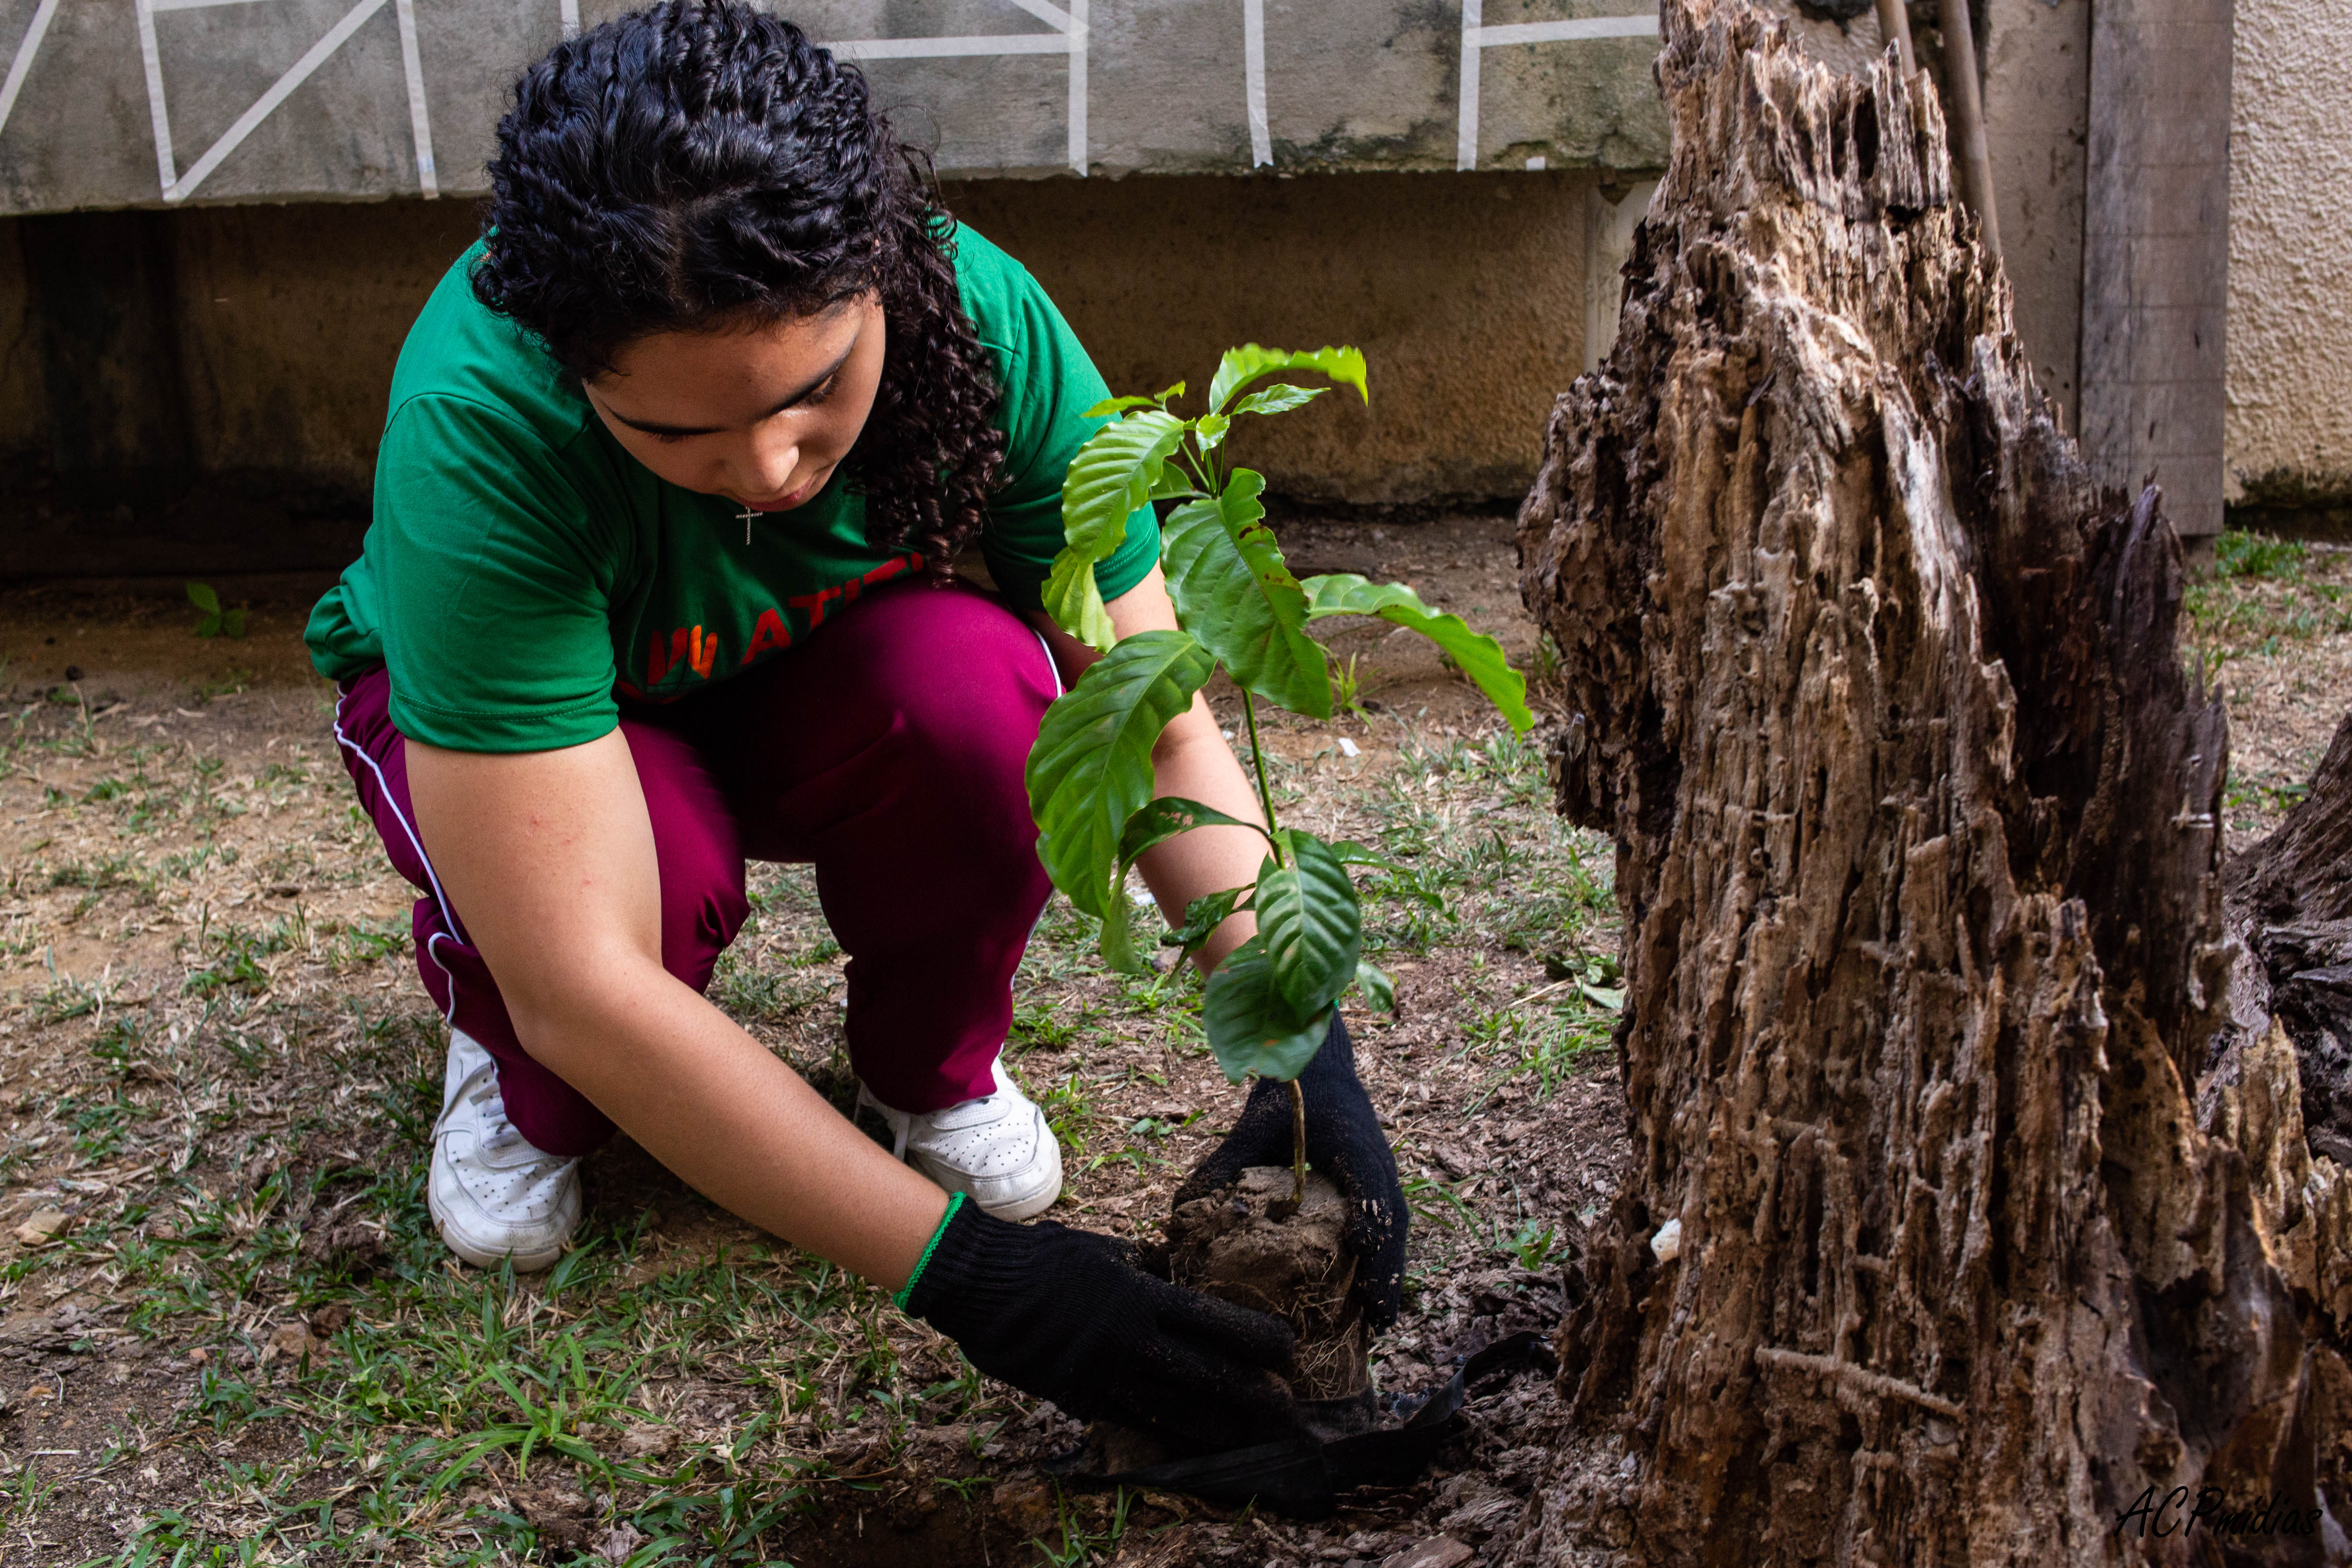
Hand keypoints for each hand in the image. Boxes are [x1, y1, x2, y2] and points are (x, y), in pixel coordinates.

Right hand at [902, 1200, 1297, 1451]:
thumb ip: (1147, 1269)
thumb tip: (1180, 1272)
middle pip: (1203, 1373)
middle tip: (1286, 1406)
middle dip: (1250, 1392)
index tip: (1287, 1348)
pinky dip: (1155, 1433)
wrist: (981, 1282)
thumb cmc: (1047, 1258)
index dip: (1254, 1338)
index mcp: (1141, 1295)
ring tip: (1244, 1438)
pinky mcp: (1075, 1396)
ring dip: (1211, 1426)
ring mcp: (1102, 1373)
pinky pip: (1124, 1420)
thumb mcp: (1105, 1251)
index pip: (1213, 1321)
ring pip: (1169, 1410)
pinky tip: (1181, 1444)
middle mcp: (1129, 1339)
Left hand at [1174, 1012, 1407, 1327]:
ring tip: (1380, 1324)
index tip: (1359, 1253)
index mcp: (1351, 1143)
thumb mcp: (1254, 1127)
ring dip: (1390, 1273)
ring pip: (1396, 1225)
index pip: (1367, 1185)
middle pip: (1392, 1218)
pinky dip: (1385, 1258)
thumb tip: (1181, 1209)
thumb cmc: (1289, 1095)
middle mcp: (1377, 1159)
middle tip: (1377, 1322)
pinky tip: (1373, 1293)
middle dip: (1386, 1270)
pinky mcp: (1378, 1179)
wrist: (1318, 1066)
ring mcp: (1383, 1169)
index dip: (1368, 1220)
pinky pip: (1389, 1222)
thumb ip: (1223, 1164)